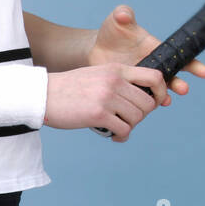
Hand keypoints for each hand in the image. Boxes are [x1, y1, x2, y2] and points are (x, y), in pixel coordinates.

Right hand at [43, 63, 168, 140]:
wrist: (43, 95)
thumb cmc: (70, 88)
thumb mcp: (98, 74)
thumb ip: (118, 81)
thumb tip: (142, 100)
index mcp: (117, 69)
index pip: (154, 76)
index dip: (161, 91)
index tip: (156, 102)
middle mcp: (115, 81)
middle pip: (148, 103)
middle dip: (142, 115)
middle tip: (128, 120)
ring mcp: (107, 97)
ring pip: (137, 117)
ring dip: (129, 126)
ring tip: (119, 128)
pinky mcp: (99, 115)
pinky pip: (124, 130)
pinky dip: (121, 136)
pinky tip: (113, 136)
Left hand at [87, 5, 204, 104]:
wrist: (97, 50)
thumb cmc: (112, 33)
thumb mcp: (118, 21)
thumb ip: (123, 15)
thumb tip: (124, 14)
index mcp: (158, 49)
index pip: (180, 57)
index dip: (193, 65)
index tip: (204, 72)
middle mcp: (155, 66)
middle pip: (173, 77)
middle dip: (180, 84)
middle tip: (184, 89)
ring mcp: (144, 79)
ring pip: (159, 91)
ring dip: (165, 96)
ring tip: (166, 100)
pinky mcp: (132, 89)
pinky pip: (143, 98)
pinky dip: (148, 102)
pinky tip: (149, 105)